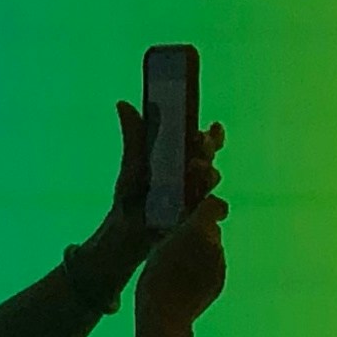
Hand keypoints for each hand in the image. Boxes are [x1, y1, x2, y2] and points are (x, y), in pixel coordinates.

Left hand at [97, 100, 225, 269]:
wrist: (125, 233)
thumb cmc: (131, 197)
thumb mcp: (133, 164)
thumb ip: (134, 136)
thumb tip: (122, 103)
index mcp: (180, 159)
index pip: (204, 141)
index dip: (212, 133)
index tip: (212, 126)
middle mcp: (193, 175)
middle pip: (209, 156)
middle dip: (207, 146)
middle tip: (200, 142)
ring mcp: (197, 196)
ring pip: (212, 178)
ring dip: (207, 171)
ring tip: (196, 167)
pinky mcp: (197, 217)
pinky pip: (215, 208)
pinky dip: (213, 203)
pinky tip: (203, 200)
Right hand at [137, 193, 228, 326]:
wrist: (166, 314)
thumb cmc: (155, 278)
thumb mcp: (158, 247)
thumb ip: (176, 231)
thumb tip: (185, 223)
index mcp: (198, 229)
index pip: (216, 205)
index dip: (209, 206)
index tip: (198, 210)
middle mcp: (215, 244)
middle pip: (212, 229)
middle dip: (200, 232)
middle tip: (180, 240)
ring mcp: (220, 264)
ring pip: (213, 249)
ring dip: (201, 251)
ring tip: (179, 264)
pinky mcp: (220, 281)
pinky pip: (214, 267)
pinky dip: (204, 268)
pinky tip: (186, 279)